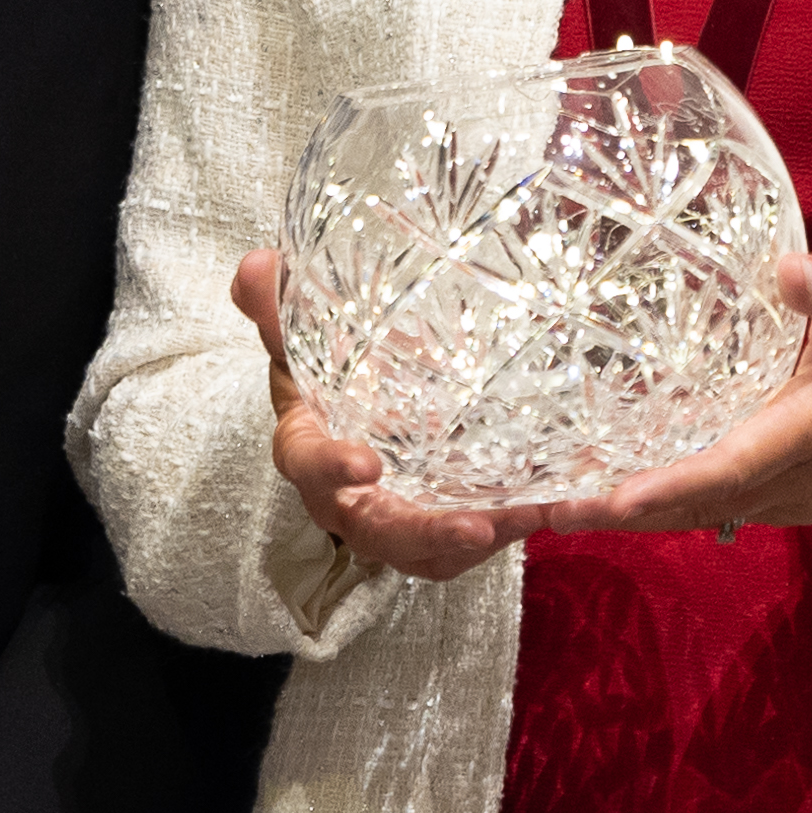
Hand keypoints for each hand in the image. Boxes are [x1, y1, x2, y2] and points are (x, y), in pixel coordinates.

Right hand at [235, 249, 520, 582]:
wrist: (364, 396)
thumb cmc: (331, 371)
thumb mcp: (305, 337)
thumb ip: (280, 306)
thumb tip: (254, 263)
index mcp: (311, 451)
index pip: (310, 466)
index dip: (334, 469)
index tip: (367, 463)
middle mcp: (353, 498)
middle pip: (381, 532)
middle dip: (427, 534)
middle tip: (475, 526)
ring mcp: (403, 514)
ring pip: (434, 549)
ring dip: (483, 540)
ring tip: (531, 518)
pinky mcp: (447, 515)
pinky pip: (476, 537)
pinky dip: (514, 525)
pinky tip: (557, 504)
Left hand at [532, 256, 811, 537]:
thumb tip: (789, 272)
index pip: (737, 465)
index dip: (675, 484)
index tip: (617, 498)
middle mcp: (793, 476)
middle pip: (695, 503)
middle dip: (615, 510)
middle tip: (534, 508)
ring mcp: (780, 492)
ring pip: (690, 511)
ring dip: (616, 513)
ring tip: (534, 508)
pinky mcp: (767, 491)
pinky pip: (699, 502)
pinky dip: (642, 501)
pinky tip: (582, 490)